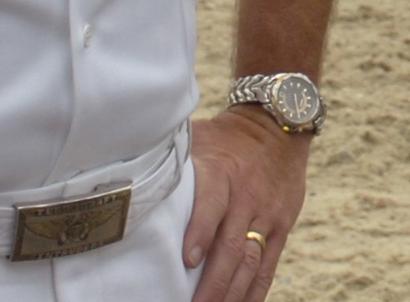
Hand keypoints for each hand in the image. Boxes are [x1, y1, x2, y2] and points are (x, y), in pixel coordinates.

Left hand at [184, 108, 312, 301]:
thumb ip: (171, 160)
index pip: (213, 204)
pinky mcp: (282, 225)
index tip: (187, 261)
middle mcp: (247, 195)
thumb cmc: (224, 137)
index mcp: (222, 172)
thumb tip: (126, 175)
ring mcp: (268, 213)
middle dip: (213, 283)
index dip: (201, 233)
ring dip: (231, 294)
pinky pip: (269, 264)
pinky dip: (255, 291)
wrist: (278, 124)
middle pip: (232, 246)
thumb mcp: (198, 138)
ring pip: (251, 262)